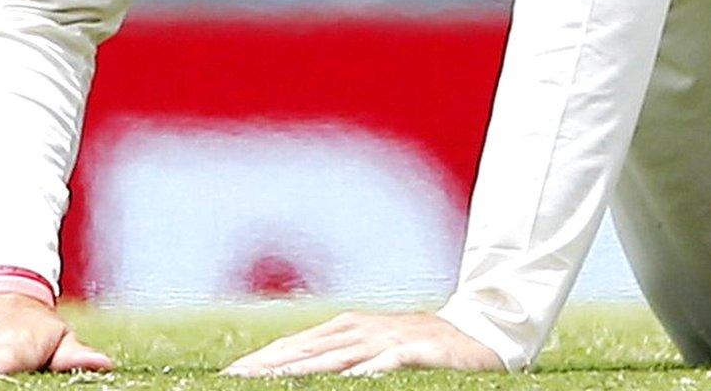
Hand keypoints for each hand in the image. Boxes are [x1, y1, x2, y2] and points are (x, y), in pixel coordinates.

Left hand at [222, 311, 503, 376]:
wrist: (481, 333)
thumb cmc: (423, 348)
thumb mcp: (376, 350)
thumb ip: (340, 359)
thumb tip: (296, 372)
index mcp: (348, 329)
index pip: (294, 347)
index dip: (262, 361)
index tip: (229, 375)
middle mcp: (361, 331)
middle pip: (305, 351)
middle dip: (266, 366)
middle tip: (233, 378)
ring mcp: (388, 340)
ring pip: (335, 358)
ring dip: (300, 369)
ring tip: (269, 380)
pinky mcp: (416, 351)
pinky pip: (384, 363)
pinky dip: (363, 370)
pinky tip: (345, 379)